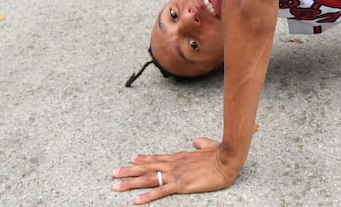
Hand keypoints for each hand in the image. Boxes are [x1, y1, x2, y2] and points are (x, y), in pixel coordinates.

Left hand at [111, 138, 239, 203]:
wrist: (227, 160)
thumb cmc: (220, 153)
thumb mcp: (208, 146)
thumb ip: (200, 143)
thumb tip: (195, 140)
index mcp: (179, 157)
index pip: (156, 158)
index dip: (142, 159)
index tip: (130, 159)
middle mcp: (173, 165)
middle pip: (146, 168)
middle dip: (128, 171)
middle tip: (113, 173)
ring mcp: (176, 175)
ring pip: (148, 179)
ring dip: (131, 183)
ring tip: (116, 186)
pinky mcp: (181, 185)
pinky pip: (160, 191)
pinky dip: (147, 196)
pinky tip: (136, 200)